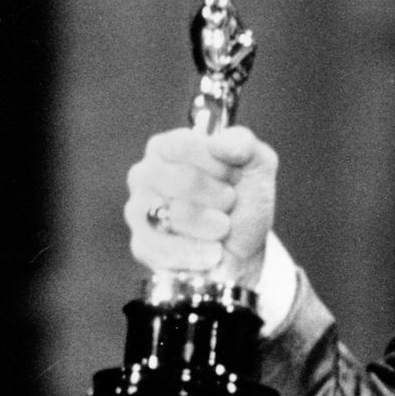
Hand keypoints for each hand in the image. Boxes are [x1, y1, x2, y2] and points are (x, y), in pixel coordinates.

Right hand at [124, 126, 276, 287]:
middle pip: (185, 180)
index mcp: (167, 147)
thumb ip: (243, 143)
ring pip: (180, 215)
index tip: (235, 176)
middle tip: (229, 203)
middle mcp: (144, 174)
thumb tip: (218, 144)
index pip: (187, 145)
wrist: (243, 251)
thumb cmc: (243, 203)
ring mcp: (138, 210)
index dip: (221, 165)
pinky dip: (200, 252)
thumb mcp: (257, 165)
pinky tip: (213, 251)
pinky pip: (169, 248)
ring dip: (215, 225)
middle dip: (221, 197)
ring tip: (222, 226)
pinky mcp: (142, 245)